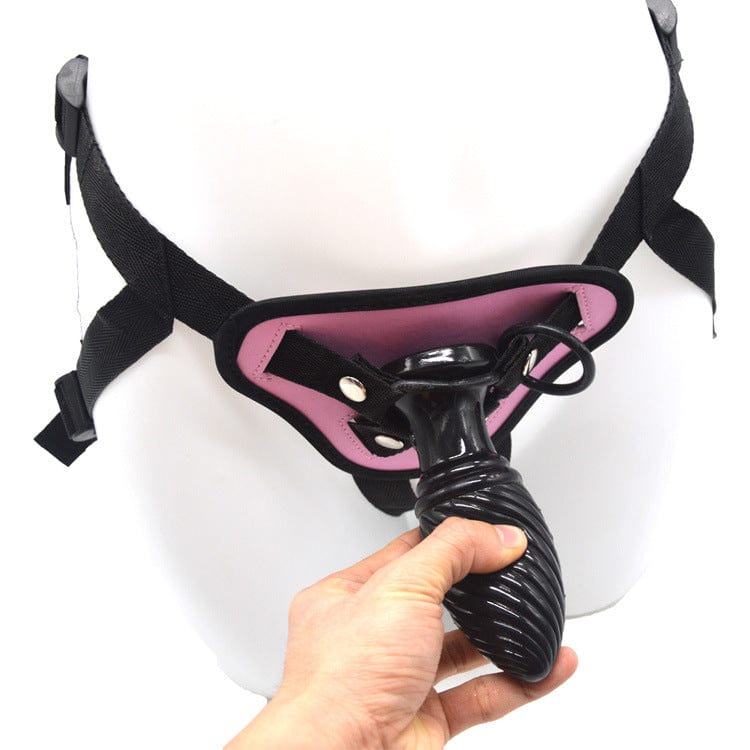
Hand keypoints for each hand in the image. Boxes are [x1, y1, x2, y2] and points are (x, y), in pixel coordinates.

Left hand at [226, 518, 576, 748]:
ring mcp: (399, 680)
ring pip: (462, 651)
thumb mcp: (401, 586)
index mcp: (348, 596)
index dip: (447, 542)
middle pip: (436, 602)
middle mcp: (371, 637)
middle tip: (515, 574)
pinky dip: (519, 682)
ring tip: (537, 618)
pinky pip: (482, 696)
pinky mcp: (426, 721)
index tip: (489, 535)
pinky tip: (547, 667)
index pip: (405, 555)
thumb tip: (498, 535)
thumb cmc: (342, 678)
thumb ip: (453, 552)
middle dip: (477, 591)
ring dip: (503, 637)